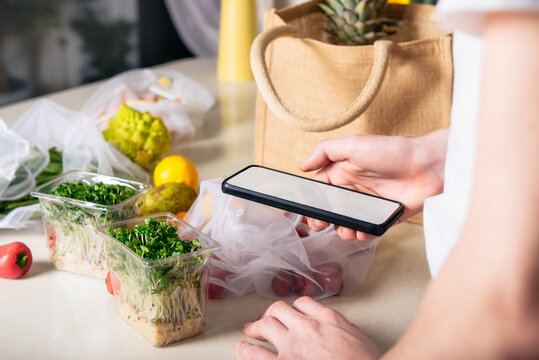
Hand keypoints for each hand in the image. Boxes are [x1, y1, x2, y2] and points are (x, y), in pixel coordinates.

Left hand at [236, 296, 379, 359]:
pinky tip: (242, 349)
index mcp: (327, 318)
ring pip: (265, 325)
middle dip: (271, 313)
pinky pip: (257, 355)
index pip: (302, 302)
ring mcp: (292, 347)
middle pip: (279, 310)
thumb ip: (338, 328)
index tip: (291, 312)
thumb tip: (330, 328)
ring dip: (255, 326)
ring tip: (249, 329)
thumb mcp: (355, 337)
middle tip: (266, 319)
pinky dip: (246, 350)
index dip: (294, 307)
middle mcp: (306, 328)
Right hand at [299, 129, 447, 240]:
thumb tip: (302, 165)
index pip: (319, 189)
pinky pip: (366, 230)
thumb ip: (325, 151)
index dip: (310, 201)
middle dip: (322, 220)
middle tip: (320, 225)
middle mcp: (354, 189)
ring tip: (346, 229)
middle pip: (330, 210)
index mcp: (343, 171)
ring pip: (346, 223)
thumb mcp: (353, 144)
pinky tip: (362, 231)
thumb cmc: (392, 151)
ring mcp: (368, 205)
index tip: (305, 211)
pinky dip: (361, 234)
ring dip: (342, 229)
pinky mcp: (383, 217)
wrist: (429, 166)